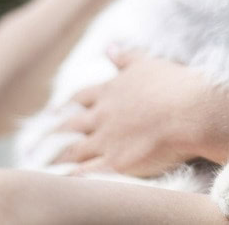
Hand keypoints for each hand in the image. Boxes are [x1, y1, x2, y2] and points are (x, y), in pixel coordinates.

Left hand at [51, 49, 218, 176]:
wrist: (191, 111)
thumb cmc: (174, 85)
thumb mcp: (148, 63)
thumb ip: (126, 57)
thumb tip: (109, 47)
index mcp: (110, 91)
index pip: (81, 98)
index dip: (67, 105)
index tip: (56, 111)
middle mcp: (103, 115)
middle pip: (71, 126)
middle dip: (54, 134)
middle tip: (38, 142)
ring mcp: (107, 140)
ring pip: (74, 151)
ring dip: (58, 158)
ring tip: (44, 164)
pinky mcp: (116, 163)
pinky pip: (87, 173)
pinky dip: (72, 177)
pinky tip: (63, 182)